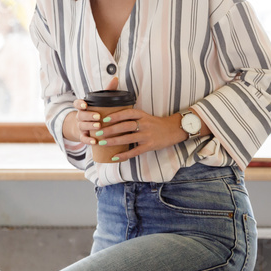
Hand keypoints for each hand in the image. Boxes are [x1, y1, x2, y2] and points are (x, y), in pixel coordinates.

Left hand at [67, 76, 190, 158]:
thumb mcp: (145, 116)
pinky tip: (114, 157)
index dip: (115, 116)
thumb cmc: (155, 123)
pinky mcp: (150, 146)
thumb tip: (112, 117)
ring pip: (128, 138)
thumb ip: (132, 117)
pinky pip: (135, 151)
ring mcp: (147, 135)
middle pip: (125, 126)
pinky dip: (124, 155)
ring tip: (102, 143)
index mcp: (142, 115)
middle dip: (110, 130)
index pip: (127, 113)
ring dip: (113, 141)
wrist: (173, 130)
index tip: (103, 119)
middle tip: (97, 133)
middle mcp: (144, 124)